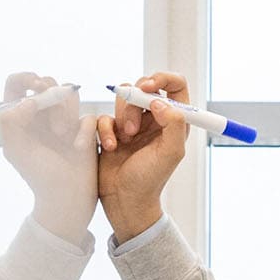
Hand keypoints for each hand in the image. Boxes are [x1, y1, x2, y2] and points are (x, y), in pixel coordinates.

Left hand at [0, 72, 99, 241]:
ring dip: (64, 112)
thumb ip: (11, 122)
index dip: (24, 78)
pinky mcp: (85, 128)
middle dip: (49, 93)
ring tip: (60, 135)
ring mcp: (64, 119)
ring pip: (68, 94)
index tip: (33, 84)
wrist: (66, 196)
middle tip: (48, 102)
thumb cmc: (38, 175)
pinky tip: (77, 148)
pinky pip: (87, 116)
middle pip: (46, 83)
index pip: (17, 84)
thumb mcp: (15, 150)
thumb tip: (28, 100)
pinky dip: (82, 131)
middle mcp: (41, 114)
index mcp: (21, 116)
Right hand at [96, 70, 194, 243]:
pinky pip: (104, 116)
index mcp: (173, 121)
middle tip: (133, 129)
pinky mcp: (111, 130)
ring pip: (123, 98)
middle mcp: (154, 118)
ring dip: (121, 118)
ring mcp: (132, 123)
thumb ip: (173, 124)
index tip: (148, 87)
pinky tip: (110, 148)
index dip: (162, 79)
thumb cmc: (150, 180)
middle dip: (135, 102)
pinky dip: (105, 130)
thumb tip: (159, 101)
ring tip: (123, 142)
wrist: (124, 200)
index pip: (175, 85)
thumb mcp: (170, 153)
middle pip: (144, 87)